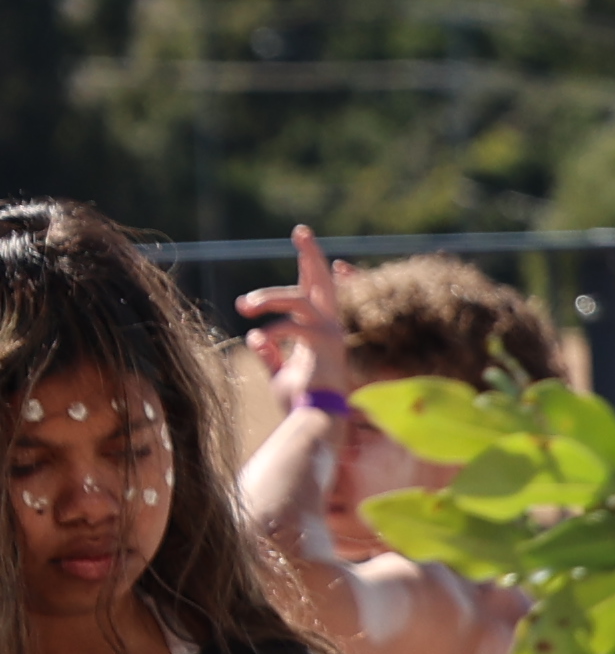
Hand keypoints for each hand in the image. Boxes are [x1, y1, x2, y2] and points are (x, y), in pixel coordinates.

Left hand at [237, 224, 352, 418]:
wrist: (315, 422)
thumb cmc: (299, 402)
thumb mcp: (278, 373)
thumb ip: (269, 352)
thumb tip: (254, 336)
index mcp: (320, 331)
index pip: (318, 292)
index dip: (316, 268)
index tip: (309, 244)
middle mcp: (330, 327)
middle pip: (323, 281)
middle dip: (311, 254)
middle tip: (301, 230)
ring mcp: (331, 334)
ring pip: (300, 298)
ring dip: (269, 297)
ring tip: (244, 307)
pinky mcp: (325, 345)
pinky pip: (294, 325)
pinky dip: (273, 329)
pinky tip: (257, 337)